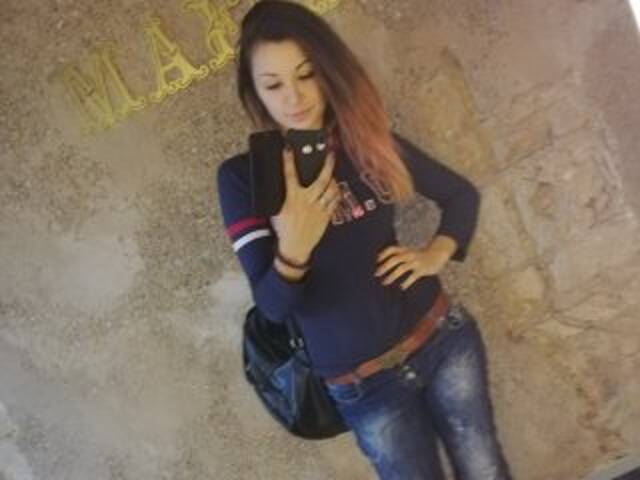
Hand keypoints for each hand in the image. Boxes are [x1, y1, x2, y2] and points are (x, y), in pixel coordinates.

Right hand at [270, 147, 339, 262]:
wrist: (294, 247)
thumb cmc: (284, 228)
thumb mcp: (277, 210)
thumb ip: (280, 196)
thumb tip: (277, 182)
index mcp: (291, 199)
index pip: (289, 175)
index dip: (288, 161)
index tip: (288, 149)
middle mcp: (306, 201)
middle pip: (321, 180)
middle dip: (327, 165)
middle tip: (330, 153)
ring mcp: (318, 209)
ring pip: (331, 190)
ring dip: (333, 179)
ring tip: (332, 174)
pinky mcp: (326, 216)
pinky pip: (334, 201)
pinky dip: (335, 193)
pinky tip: (334, 189)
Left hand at [375, 243, 451, 290]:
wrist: (438, 253)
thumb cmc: (420, 255)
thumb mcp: (409, 251)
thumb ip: (398, 255)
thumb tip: (381, 262)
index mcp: (405, 250)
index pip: (391, 249)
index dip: (383, 254)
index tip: (376, 261)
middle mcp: (409, 254)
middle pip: (394, 259)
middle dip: (384, 267)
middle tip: (376, 274)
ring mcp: (416, 262)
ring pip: (401, 268)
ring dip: (392, 276)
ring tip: (384, 282)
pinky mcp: (422, 269)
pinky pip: (413, 276)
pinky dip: (406, 282)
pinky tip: (401, 287)